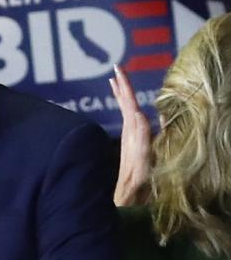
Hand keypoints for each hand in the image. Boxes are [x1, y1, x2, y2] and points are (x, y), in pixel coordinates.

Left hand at [109, 65, 151, 205]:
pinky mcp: (133, 142)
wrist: (131, 191)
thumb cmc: (137, 174)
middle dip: (122, 84)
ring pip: (125, 109)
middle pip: (125, 102)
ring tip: (117, 81)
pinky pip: (131, 120)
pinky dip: (129, 109)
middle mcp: (130, 129)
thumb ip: (142, 133)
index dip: (124, 85)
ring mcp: (130, 135)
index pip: (127, 101)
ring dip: (122, 94)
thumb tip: (139, 113)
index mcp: (132, 128)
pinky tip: (130, 107)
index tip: (117, 69)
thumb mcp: (141, 152)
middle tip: (116, 67)